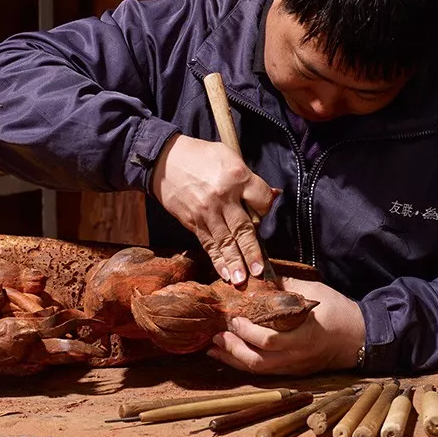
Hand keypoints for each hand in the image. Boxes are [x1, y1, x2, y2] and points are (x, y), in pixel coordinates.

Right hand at [149, 134, 276, 284]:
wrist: (164, 160)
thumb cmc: (201, 156)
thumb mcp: (229, 156)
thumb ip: (250, 179)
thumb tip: (273, 195)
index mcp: (236, 175)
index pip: (261, 198)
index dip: (266, 207)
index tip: (263, 211)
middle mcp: (222, 196)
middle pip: (243, 228)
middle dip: (252, 251)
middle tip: (260, 271)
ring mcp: (206, 211)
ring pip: (225, 241)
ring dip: (235, 262)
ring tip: (243, 280)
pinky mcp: (192, 221)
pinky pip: (208, 243)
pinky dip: (217, 259)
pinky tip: (225, 273)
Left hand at [206, 277, 364, 375]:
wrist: (359, 337)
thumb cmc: (339, 311)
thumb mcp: (315, 292)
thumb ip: (287, 285)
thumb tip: (261, 275)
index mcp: (303, 336)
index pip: (269, 341)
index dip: (247, 333)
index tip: (234, 319)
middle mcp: (296, 356)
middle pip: (258, 362)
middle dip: (233, 350)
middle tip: (215, 336)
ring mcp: (295, 367)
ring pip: (259, 370)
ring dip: (234, 359)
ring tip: (215, 348)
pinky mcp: (294, 371)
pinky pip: (265, 371)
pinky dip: (246, 363)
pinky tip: (233, 355)